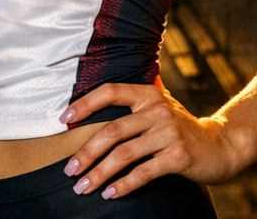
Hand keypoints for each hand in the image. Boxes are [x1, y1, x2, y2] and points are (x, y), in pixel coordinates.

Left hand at [60, 83, 241, 199]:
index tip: (63, 120)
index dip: (84, 104)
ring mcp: (169, 133)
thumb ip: (130, 108)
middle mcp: (157, 111)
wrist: (221, 146)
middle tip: (69, 170)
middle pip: (111, 131)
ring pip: (124, 154)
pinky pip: (143, 172)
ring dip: (99, 173)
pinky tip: (110, 193)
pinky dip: (124, 184)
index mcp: (147, 94)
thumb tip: (85, 117)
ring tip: (83, 186)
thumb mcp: (157, 109)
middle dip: (86, 153)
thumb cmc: (179, 128)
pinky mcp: (178, 157)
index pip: (109, 92)